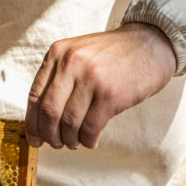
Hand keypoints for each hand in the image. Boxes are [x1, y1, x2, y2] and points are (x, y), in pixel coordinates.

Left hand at [25, 22, 175, 149]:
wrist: (153, 42)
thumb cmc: (111, 55)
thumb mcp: (78, 55)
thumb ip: (57, 79)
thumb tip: (39, 122)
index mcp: (57, 54)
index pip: (34, 97)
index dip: (33, 124)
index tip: (34, 139)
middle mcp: (71, 63)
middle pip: (49, 112)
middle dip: (49, 135)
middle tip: (56, 144)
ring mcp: (91, 78)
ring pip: (68, 123)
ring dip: (69, 140)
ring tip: (74, 143)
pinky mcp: (111, 94)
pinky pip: (90, 127)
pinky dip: (87, 140)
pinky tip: (90, 141)